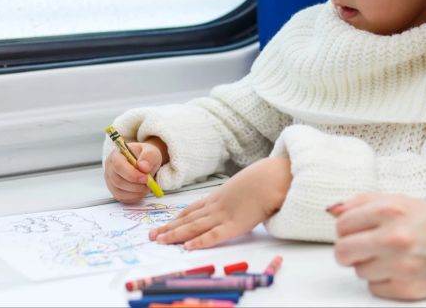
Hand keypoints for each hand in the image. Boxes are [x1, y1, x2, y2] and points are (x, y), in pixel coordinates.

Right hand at [103, 137, 167, 203]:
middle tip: (149, 184)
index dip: (131, 174)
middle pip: (118, 181)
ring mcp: (110, 181)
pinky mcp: (115, 191)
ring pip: (119, 192)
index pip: (118, 166)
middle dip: (136, 185)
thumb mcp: (151, 152)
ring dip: (136, 192)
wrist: (144, 163)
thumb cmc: (145, 156)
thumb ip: (148, 156)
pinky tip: (142, 191)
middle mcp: (110, 168)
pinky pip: (122, 198)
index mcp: (116, 155)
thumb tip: (143, 167)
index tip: (145, 178)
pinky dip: (134, 197)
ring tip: (147, 187)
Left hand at [149, 156, 291, 249]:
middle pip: (188, 218)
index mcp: (220, 196)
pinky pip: (213, 235)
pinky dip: (199, 241)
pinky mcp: (234, 225)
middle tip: (152, 235)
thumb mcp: (246, 184)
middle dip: (169, 227)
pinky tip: (187, 246)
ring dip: (175, 234)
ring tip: (160, 240)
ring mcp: (224, 215)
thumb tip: (240, 198)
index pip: (194, 208)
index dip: (179, 216)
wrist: (273, 178)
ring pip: (193, 226)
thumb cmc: (265, 179)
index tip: (166, 222)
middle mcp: (217, 205)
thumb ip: (239, 193)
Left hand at [332, 193, 425, 300]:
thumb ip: (363, 202)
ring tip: (388, 255)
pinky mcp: (405, 288)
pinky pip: (373, 288)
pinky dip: (382, 280)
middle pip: (342, 251)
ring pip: (358, 271)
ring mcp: (399, 265)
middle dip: (348, 249)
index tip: (354, 230)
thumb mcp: (401, 201)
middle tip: (362, 246)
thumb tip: (333, 210)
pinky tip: (397, 269)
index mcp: (390, 209)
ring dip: (368, 264)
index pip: (342, 224)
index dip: (346, 228)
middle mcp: (393, 237)